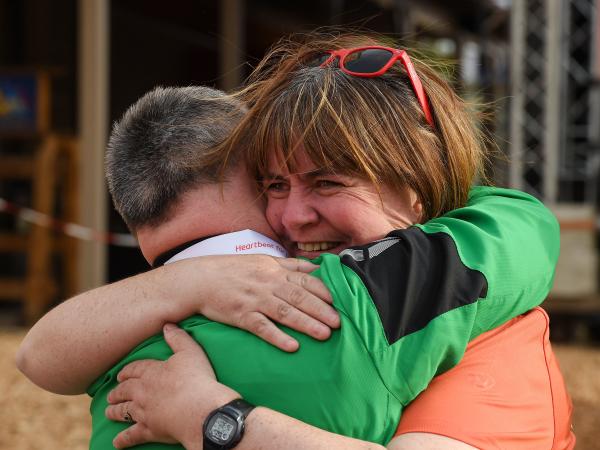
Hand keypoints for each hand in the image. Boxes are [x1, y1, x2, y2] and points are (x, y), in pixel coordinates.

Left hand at [106, 323, 238, 448]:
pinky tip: (117, 443)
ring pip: (123, 412)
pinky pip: (131, 436)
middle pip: (124, 391)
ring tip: (108, 412)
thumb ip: (178, 338)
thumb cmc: (197, 379)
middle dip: (117, 392)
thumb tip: (167, 325)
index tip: (120, 375)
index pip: (134, 370)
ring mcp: (144, 412)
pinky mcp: (149, 431)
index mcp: (151, 372)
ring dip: (115, 412)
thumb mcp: (191, 352)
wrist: (201, 410)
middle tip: (111, 394)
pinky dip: (123, 440)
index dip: (127, 372)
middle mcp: (142, 392)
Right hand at [163, 254, 338, 351]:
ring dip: (306, 323)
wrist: (199, 279)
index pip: (304, 280)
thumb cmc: (233, 270)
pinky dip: (277, 337)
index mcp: (274, 270)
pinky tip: (292, 346)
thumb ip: (290, 265)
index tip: (338, 301)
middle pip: (299, 297)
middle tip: (339, 323)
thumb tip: (316, 267)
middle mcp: (267, 283)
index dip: (323, 290)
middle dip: (321, 310)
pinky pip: (261, 327)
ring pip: (285, 312)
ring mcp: (254, 300)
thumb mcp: (263, 260)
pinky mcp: (241, 316)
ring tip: (324, 334)